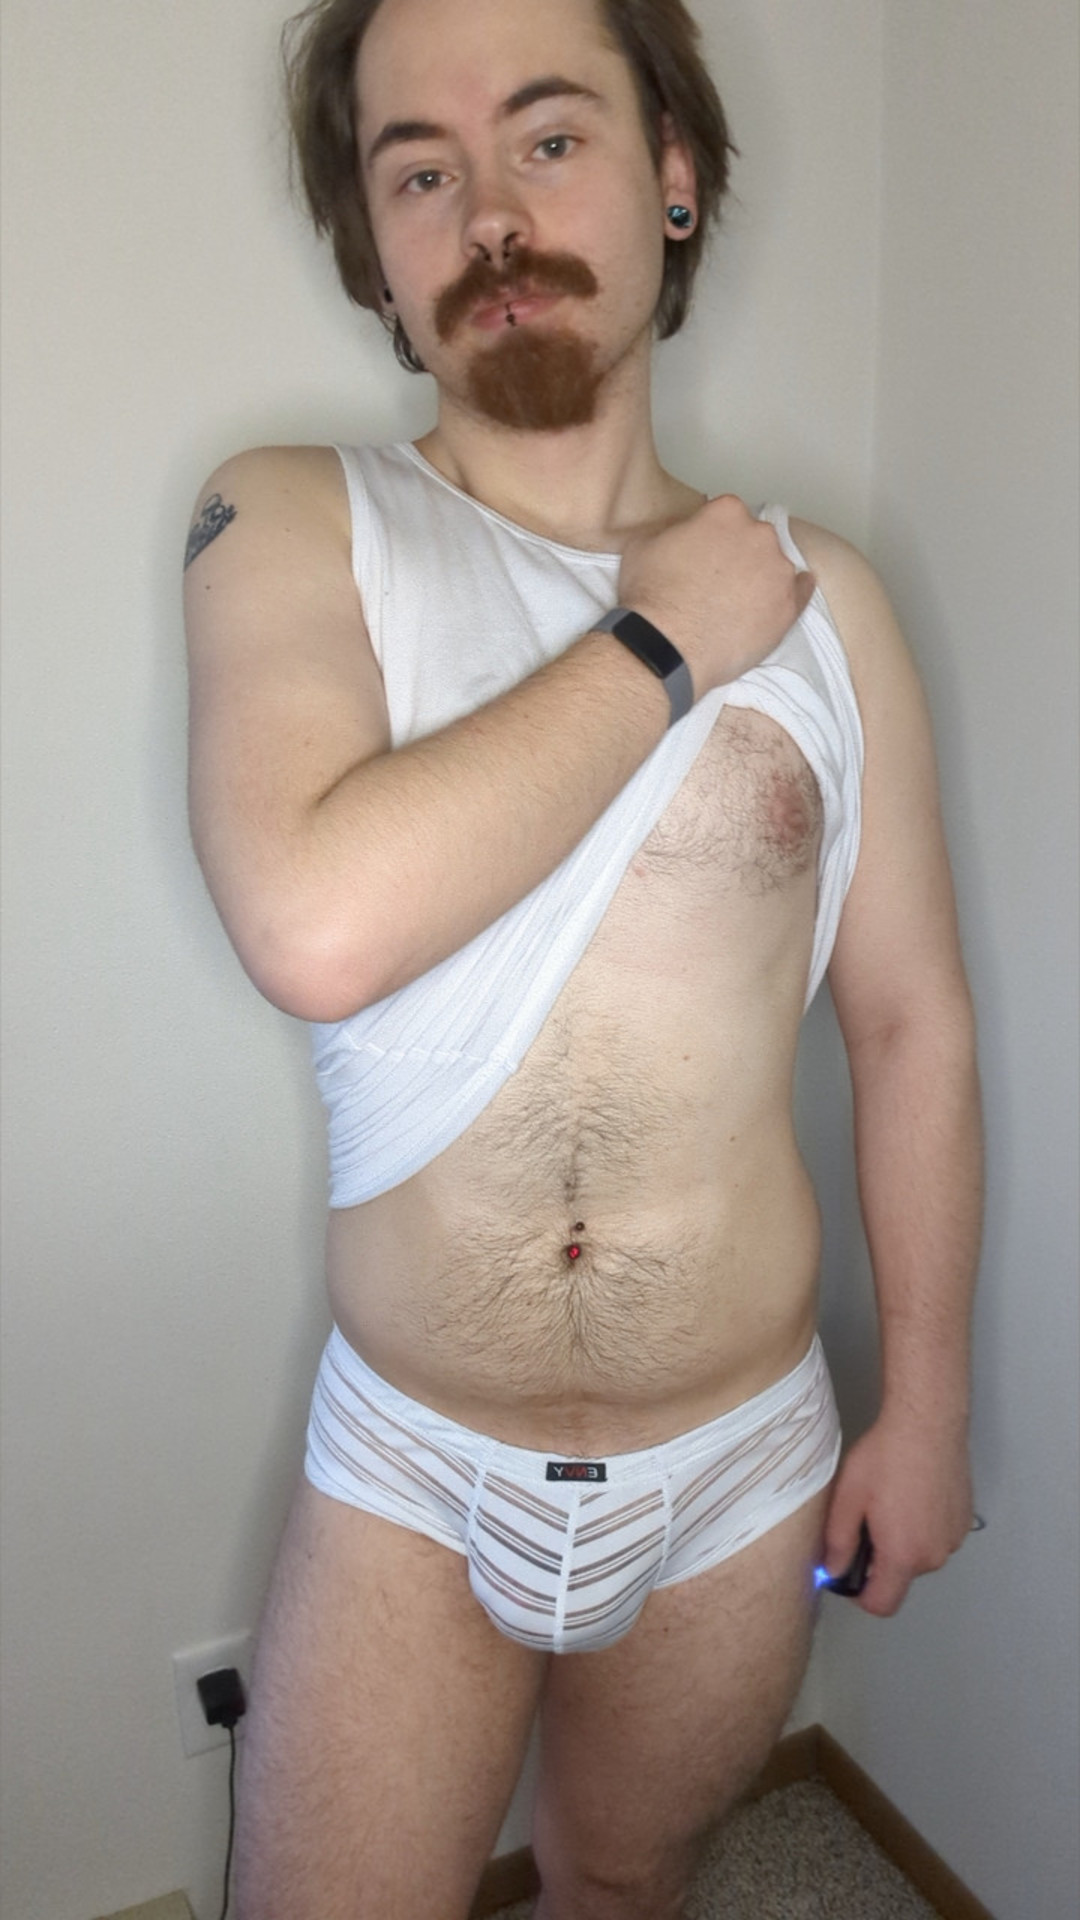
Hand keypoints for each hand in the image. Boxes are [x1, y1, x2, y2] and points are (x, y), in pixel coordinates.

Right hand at [616, 495, 814, 696]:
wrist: (667, 647)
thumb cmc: (652, 596)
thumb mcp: (643, 545)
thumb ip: (670, 529)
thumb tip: (678, 532)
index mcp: (726, 513)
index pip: (726, 514)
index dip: (712, 535)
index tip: (703, 553)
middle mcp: (759, 535)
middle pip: (754, 538)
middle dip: (739, 554)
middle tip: (717, 582)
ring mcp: (778, 571)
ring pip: (775, 566)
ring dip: (761, 577)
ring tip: (737, 604)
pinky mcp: (789, 606)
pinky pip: (802, 592)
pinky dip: (795, 593)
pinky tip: (781, 600)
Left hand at [823, 1414, 973, 1615]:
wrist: (928, 1423)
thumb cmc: (886, 1456)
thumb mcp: (848, 1498)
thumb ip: (838, 1542)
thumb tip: (833, 1570)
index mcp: (903, 1555)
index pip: (882, 1604)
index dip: (860, 1595)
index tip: (849, 1572)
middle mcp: (934, 1555)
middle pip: (901, 1577)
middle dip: (881, 1558)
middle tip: (867, 1518)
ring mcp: (953, 1538)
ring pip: (919, 1555)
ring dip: (903, 1541)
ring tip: (891, 1501)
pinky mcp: (964, 1520)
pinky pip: (936, 1537)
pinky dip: (922, 1526)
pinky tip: (912, 1494)